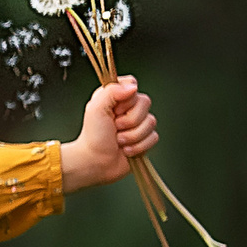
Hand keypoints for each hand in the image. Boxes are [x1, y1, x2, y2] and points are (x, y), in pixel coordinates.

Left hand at [61, 75, 157, 191]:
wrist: (95, 162)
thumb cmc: (92, 137)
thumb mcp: (95, 108)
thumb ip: (112, 91)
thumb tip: (133, 86)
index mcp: (115, 97)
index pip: (132, 84)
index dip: (126, 98)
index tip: (114, 109)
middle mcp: (128, 108)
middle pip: (145, 102)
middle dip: (129, 120)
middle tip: (115, 127)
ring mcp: (137, 123)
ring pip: (151, 122)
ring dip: (132, 135)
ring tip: (118, 140)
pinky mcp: (144, 138)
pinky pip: (153, 137)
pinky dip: (138, 146)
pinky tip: (126, 149)